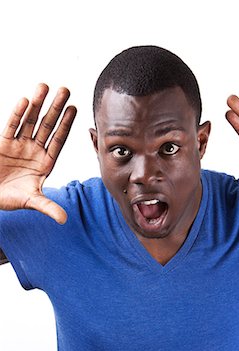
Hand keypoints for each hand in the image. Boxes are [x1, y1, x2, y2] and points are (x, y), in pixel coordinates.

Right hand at [0, 83, 76, 223]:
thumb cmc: (11, 199)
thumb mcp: (31, 202)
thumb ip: (47, 207)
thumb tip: (64, 220)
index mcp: (45, 162)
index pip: (58, 140)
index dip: (66, 125)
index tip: (75, 109)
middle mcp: (34, 150)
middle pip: (47, 126)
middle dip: (56, 109)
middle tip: (65, 90)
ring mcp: (19, 145)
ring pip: (30, 121)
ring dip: (37, 104)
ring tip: (45, 86)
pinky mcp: (2, 143)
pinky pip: (11, 126)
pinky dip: (17, 114)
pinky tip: (25, 100)